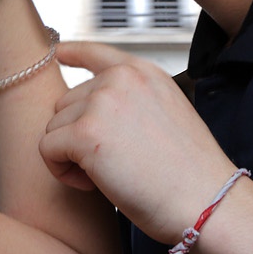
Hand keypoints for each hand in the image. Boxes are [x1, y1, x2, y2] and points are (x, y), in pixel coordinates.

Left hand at [40, 40, 236, 244]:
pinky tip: (92, 184)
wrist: (206, 201)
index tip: (58, 53)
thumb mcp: (166, 116)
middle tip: (109, 164)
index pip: (97, 52)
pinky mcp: (85, 133)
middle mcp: (121, 79)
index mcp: (144, 74)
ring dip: (70, 156)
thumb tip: (95, 111)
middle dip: (77, 135)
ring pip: (53, 128)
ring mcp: (102, 103)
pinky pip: (47, 149)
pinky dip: (61, 172)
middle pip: (65, 102)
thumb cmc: (189, 174)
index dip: (73, 53)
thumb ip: (131, 103)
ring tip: (106, 175)